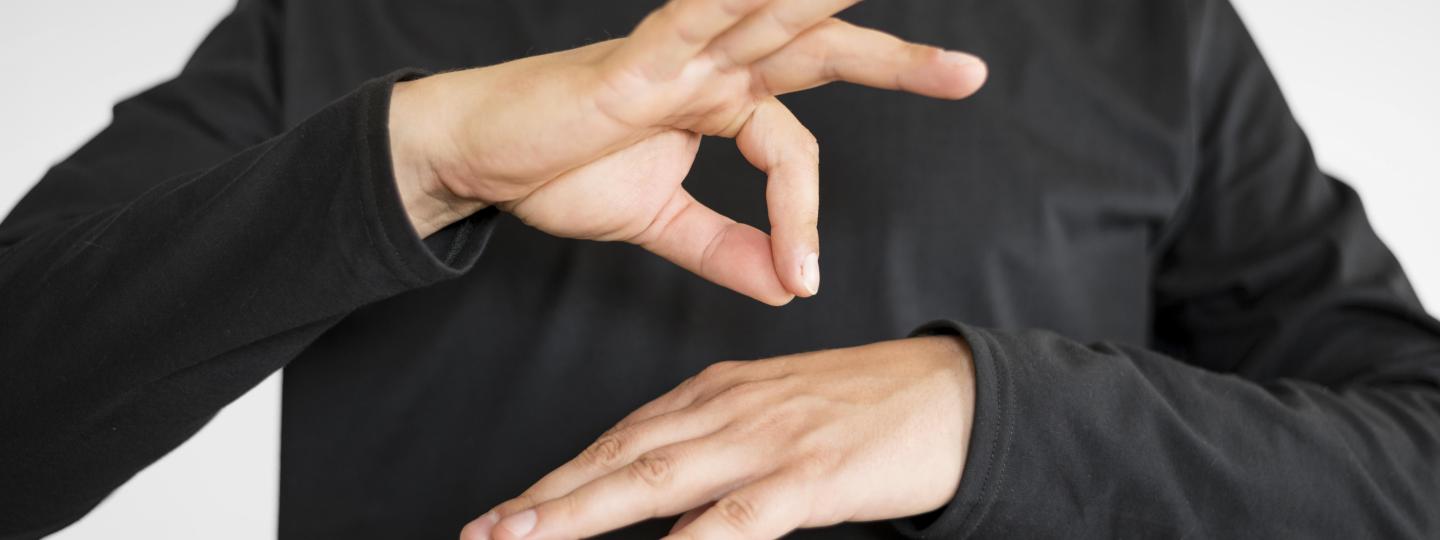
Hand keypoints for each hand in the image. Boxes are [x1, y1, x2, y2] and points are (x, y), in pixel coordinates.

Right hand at [390, 0, 986, 304]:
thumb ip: (725, 249)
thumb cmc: (559, 174)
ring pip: (776, 20)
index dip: (804, 216)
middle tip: (972, 74)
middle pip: (818, 53)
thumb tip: (786, 285)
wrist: (480, 161)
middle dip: (897, 64)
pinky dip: (743, 1)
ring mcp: (679, 57)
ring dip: (831, 7)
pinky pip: (700, 19)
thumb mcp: (661, 225)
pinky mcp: (640, 61)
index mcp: (720, 102)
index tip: (800, 278)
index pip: (795, 150)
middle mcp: (711, 70)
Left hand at [461, 335, 975, 539]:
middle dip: (545, 499)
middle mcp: (729, 408)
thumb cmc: (865, 409)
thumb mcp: (776, 412)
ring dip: (581, 516)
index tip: (508, 512)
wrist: (952, 394)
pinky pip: (736, 519)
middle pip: (618, 457)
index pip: (619, 436)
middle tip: (486, 531)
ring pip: (655, 481)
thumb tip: (661, 497)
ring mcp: (767, 439)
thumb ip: (717, 444)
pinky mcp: (809, 475)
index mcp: (718, 391)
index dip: (557, 477)